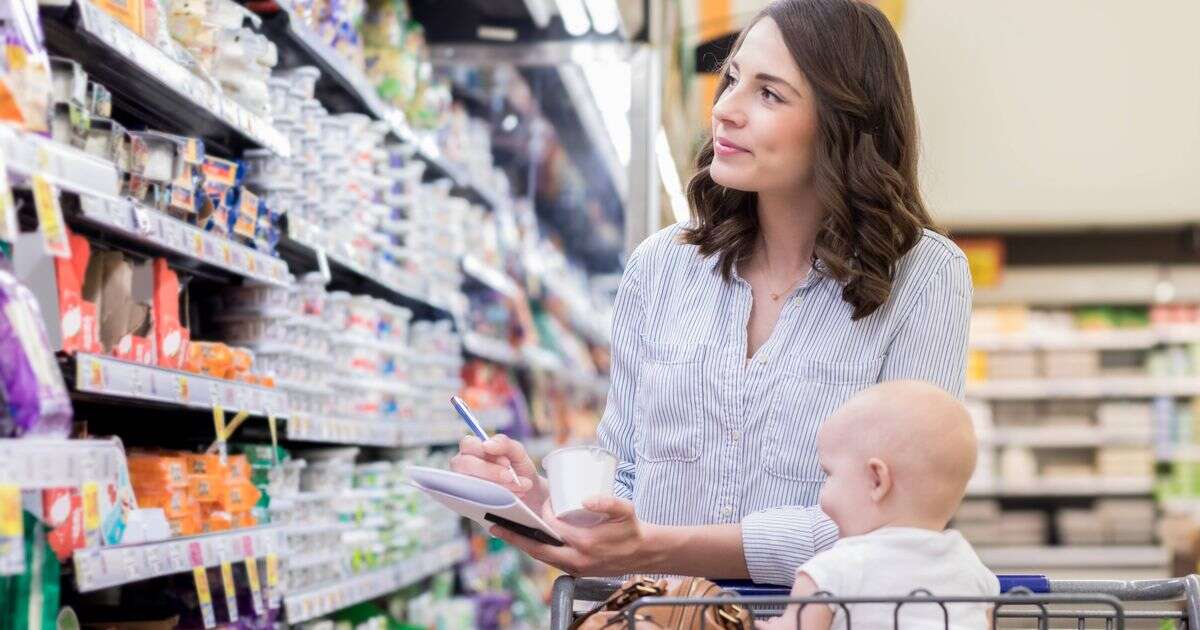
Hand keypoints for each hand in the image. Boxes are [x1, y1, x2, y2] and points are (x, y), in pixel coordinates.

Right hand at [449, 434, 547, 508]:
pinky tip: (510, 498)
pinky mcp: (467, 502)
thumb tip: (487, 444)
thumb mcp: (517, 453)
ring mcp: (463, 485)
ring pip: (469, 483)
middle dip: (489, 471)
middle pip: (464, 464)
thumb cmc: (518, 470)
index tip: (506, 463)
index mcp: (473, 449)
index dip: (484, 452)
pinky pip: (473, 500)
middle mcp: (463, 466)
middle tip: (511, 478)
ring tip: (518, 489)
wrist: (529, 496)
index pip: (468, 444)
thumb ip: (504, 443)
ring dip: (496, 487)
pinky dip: (493, 499)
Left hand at [491, 495, 658, 576]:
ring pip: (542, 557)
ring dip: (523, 545)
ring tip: (505, 532)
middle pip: (538, 549)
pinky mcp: (576, 571)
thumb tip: (585, 499)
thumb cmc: (632, 529)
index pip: (553, 527)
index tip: (536, 503)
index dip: (542, 514)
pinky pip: (551, 560)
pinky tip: (528, 540)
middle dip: (515, 538)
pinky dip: (537, 550)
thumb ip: (607, 502)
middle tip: (496, 527)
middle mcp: (577, 558)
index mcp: (586, 543)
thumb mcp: (625, 510)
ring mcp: (575, 567)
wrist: (644, 554)